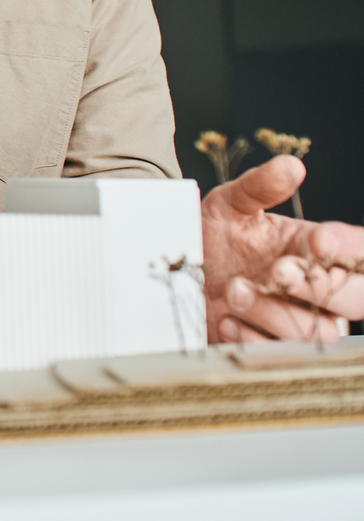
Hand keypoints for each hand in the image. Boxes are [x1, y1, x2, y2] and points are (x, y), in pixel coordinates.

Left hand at [203, 155, 363, 342]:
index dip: (346, 248)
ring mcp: (299, 321)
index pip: (358, 250)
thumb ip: (260, 187)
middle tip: (275, 272)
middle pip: (355, 299)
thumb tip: (291, 166)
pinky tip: (225, 319)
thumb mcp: (229, 204)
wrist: (175, 272)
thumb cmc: (214, 234)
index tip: (321, 240)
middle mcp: (320, 287)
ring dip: (272, 312)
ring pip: (317, 332)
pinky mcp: (272, 348)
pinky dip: (250, 336)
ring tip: (234, 289)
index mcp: (318, 248)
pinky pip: (281, 354)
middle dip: (314, 286)